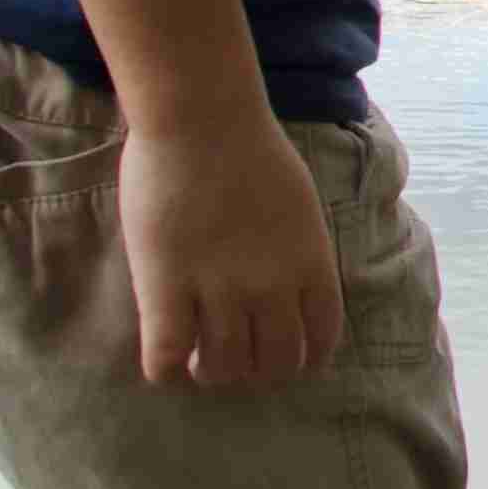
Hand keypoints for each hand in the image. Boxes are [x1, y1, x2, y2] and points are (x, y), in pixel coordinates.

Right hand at [126, 117, 343, 388]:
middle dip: (257, 372)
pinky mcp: (166, 287)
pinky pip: (166, 358)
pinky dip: (167, 371)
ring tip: (199, 361)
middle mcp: (273, 286)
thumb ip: (297, 252)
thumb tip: (287, 286)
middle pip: (274, 364)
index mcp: (311, 264)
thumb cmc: (249, 147)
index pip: (321, 340)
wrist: (201, 116)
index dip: (303, 359)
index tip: (282, 357)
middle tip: (234, 359)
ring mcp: (220, 290)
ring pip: (223, 368)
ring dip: (212, 373)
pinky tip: (166, 360)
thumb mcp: (299, 205)